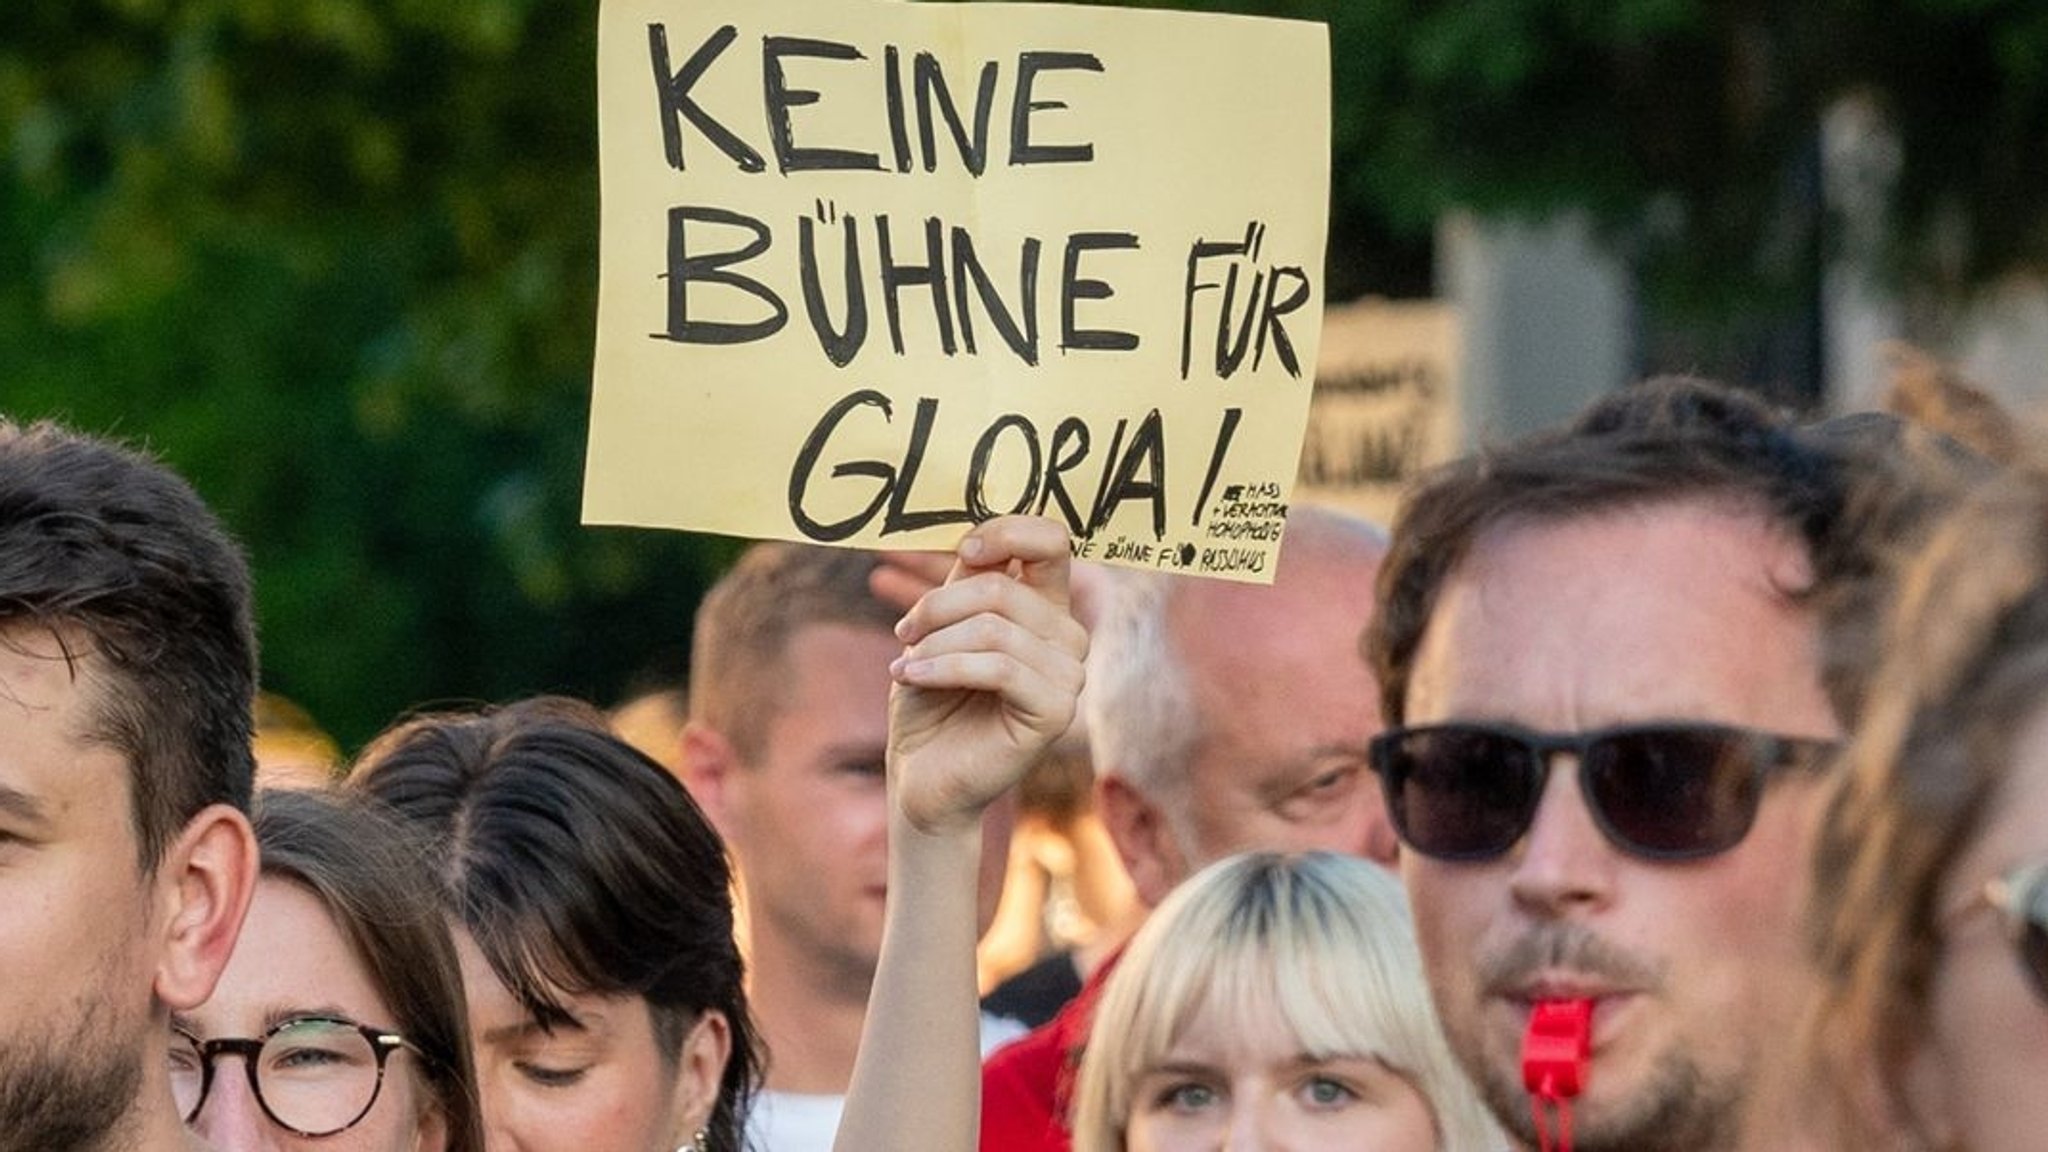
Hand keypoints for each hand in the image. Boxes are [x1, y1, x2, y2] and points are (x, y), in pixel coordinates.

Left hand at [887, 516, 1087, 836]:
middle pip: (1004, 588)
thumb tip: (974, 539)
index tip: (965, 552)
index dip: (1008, 531)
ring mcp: (1068, 677)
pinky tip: (909, 677)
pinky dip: (945, 668)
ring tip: (904, 665)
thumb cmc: (930, 700)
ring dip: (935, 644)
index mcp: (1044, 608)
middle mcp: (1067, 638)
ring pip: (996, 628)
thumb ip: (966, 584)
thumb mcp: (941, 627)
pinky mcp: (1055, 712)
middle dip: (938, 606)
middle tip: (903, 632)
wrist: (921, 773)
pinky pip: (1000, 668)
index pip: (1052, 542)